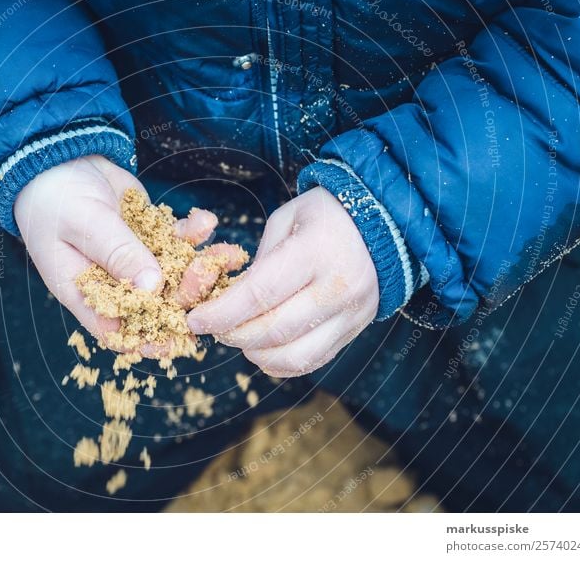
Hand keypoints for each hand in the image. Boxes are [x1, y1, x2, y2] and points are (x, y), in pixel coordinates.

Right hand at [13, 155, 236, 353]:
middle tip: (208, 274)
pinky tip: (208, 221)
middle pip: (155, 304)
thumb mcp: (84, 224)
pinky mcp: (148, 235)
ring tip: (228, 253)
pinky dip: (193, 235)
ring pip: (173, 274)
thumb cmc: (55, 196)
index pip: (118, 331)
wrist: (57, 156)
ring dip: (201, 267)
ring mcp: (134, 259)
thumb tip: (152, 288)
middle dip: (186, 295)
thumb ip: (118, 254)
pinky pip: (176, 242)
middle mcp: (112, 282)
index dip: (148, 340)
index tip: (178, 339)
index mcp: (85, 293)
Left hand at [186, 187, 378, 376]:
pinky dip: (281, 363)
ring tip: (238, 338)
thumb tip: (232, 301)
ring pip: (294, 355)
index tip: (197, 319)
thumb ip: (259, 262)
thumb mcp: (286, 220)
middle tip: (213, 328)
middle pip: (274, 330)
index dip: (222, 313)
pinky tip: (263, 350)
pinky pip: (313, 361)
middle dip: (233, 334)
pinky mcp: (355, 330)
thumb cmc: (325, 216)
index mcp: (315, 251)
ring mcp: (351, 314)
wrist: (382, 225)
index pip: (260, 294)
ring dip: (255, 353)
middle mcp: (337, 287)